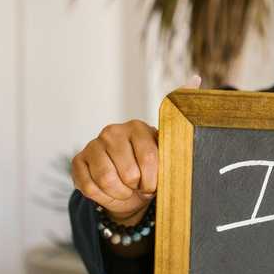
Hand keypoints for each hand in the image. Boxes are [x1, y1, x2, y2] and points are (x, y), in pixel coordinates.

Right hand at [71, 75, 201, 224]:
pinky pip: (90, 187)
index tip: (155, 182)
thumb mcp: (170, 149)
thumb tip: (196, 77)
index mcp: (137, 127)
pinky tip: (111, 191)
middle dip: (137, 187)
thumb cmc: (151, 168)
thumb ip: (182, 116)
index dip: (153, 179)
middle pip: (129, 173)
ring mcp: (93, 145)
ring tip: (127, 189)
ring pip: (107, 181)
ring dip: (121, 193)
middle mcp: (113, 131)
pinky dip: (104, 196)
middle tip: (140, 185)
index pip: (149, 159)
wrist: (129, 187)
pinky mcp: (78, 161)